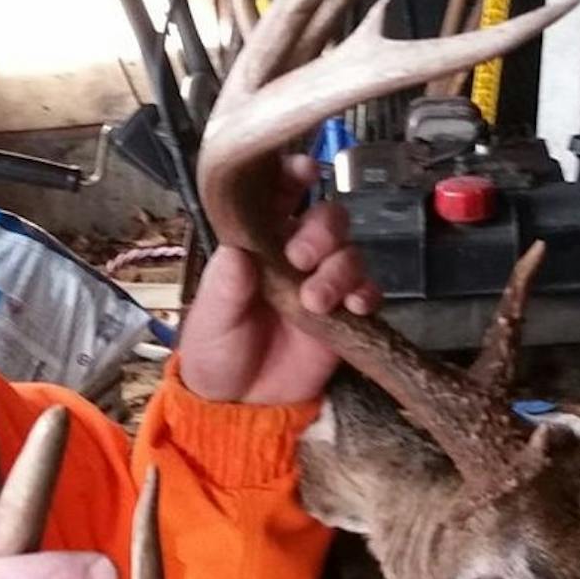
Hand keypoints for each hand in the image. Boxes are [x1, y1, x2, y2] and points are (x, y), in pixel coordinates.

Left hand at [177, 155, 382, 404]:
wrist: (242, 406)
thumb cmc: (217, 352)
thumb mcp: (210, 318)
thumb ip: (225, 286)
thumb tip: (238, 253)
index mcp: (258, 242)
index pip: (280, 195)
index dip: (292, 176)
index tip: (302, 173)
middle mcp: (295, 255)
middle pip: (326, 219)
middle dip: (320, 231)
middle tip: (300, 258)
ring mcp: (324, 282)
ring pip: (350, 252)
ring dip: (339, 269)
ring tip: (315, 301)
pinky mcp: (346, 314)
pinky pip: (369, 292)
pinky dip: (367, 293)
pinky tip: (355, 307)